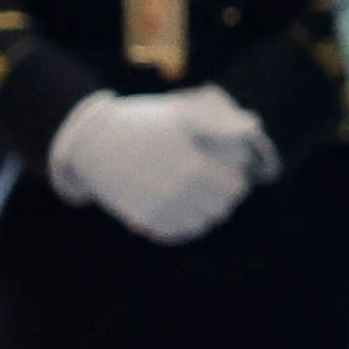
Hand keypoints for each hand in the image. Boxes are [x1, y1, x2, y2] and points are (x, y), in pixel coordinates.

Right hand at [48, 85, 277, 244]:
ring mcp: (159, 209)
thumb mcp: (183, 114)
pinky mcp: (142, 220)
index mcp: (193, 166)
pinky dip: (183, 225)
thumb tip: (254, 125)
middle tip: (215, 185)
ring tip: (198, 197)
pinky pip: (176, 234)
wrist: (93, 142)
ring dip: (204, 212)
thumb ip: (220, 123)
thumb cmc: (143, 123)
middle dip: (222, 197)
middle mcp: (178, 192)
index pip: (235, 188)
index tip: (230, 171)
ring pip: (200, 225)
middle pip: (221, 208)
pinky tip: (181, 209)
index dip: (237, 179)